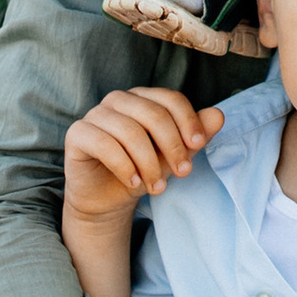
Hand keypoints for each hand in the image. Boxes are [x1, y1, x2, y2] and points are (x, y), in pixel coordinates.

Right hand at [62, 87, 221, 223]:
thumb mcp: (173, 155)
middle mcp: (118, 100)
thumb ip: (195, 135)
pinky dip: (123, 166)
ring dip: (149, 164)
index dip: (188, 121)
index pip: (170, 99)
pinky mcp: (78, 133)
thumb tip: (219, 116)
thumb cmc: (142, 170)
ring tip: (157, 187)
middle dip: (172, 146)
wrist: (107, 198)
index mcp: (143, 98)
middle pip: (152, 115)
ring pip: (130, 132)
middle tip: (183, 173)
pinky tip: (133, 183)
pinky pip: (104, 144)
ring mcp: (95, 114)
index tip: (198, 146)